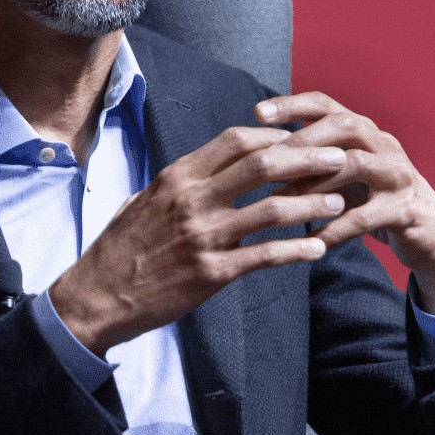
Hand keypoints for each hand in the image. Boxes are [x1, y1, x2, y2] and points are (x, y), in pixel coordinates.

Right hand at [49, 125, 348, 355]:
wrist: (95, 298)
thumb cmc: (121, 247)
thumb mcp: (146, 199)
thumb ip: (183, 181)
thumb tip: (214, 165)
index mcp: (178, 176)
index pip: (237, 140)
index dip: (275, 136)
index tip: (302, 139)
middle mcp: (193, 200)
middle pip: (263, 165)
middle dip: (308, 158)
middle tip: (340, 159)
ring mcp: (204, 236)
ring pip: (272, 209)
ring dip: (312, 204)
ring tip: (340, 202)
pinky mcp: (211, 273)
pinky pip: (265, 256)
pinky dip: (296, 250)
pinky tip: (319, 249)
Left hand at [256, 92, 434, 314]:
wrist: (432, 234)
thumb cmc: (376, 201)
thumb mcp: (348, 176)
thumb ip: (315, 161)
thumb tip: (260, 155)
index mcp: (366, 132)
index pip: (326, 104)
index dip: (292, 104)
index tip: (256, 112)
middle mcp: (384, 145)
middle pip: (343, 125)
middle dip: (302, 139)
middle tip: (265, 159)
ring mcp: (398, 175)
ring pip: (354, 164)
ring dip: (314, 181)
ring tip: (278, 202)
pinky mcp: (406, 209)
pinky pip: (364, 217)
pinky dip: (334, 228)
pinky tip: (309, 241)